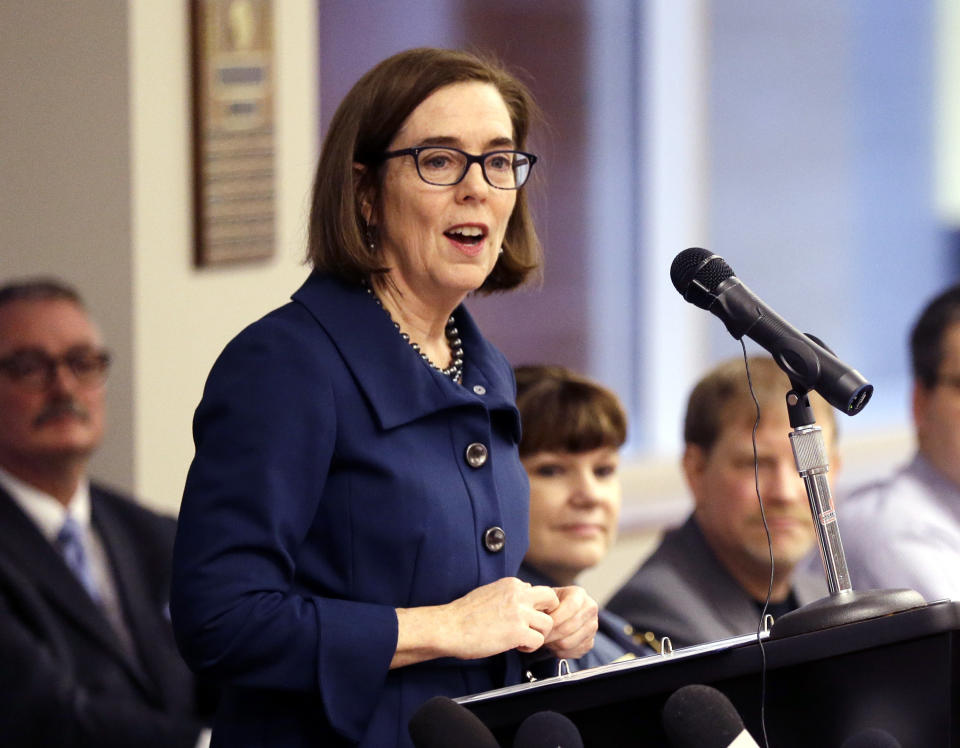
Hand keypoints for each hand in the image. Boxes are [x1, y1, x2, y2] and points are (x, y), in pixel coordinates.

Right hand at [443, 577, 560, 657]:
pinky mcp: (518, 631)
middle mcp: (519, 594)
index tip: (524, 617)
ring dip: (538, 634)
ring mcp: (520, 613)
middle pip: (551, 599)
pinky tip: (517, 647)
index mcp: (511, 584)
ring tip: (523, 639)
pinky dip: (530, 647)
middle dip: (548, 613)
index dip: (533, 606)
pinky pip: (539, 640)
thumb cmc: (464, 614)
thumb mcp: (489, 593)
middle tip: (536, 626)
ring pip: (548, 623)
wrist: (449, 627)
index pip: (536, 591)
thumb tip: (520, 601)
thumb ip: (507, 595)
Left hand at [541, 586, 597, 660]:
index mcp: (579, 594)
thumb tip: (536, 615)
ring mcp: (592, 627)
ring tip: (545, 639)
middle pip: (569, 627)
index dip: (555, 617)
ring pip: (569, 643)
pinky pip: (572, 652)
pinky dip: (559, 651)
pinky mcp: (589, 643)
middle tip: (539, 635)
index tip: (541, 623)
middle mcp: (590, 610)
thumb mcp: (546, 598)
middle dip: (551, 633)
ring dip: (553, 644)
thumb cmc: (550, 604)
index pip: (571, 607)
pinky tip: (552, 644)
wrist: (560, 613)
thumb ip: (542, 603)